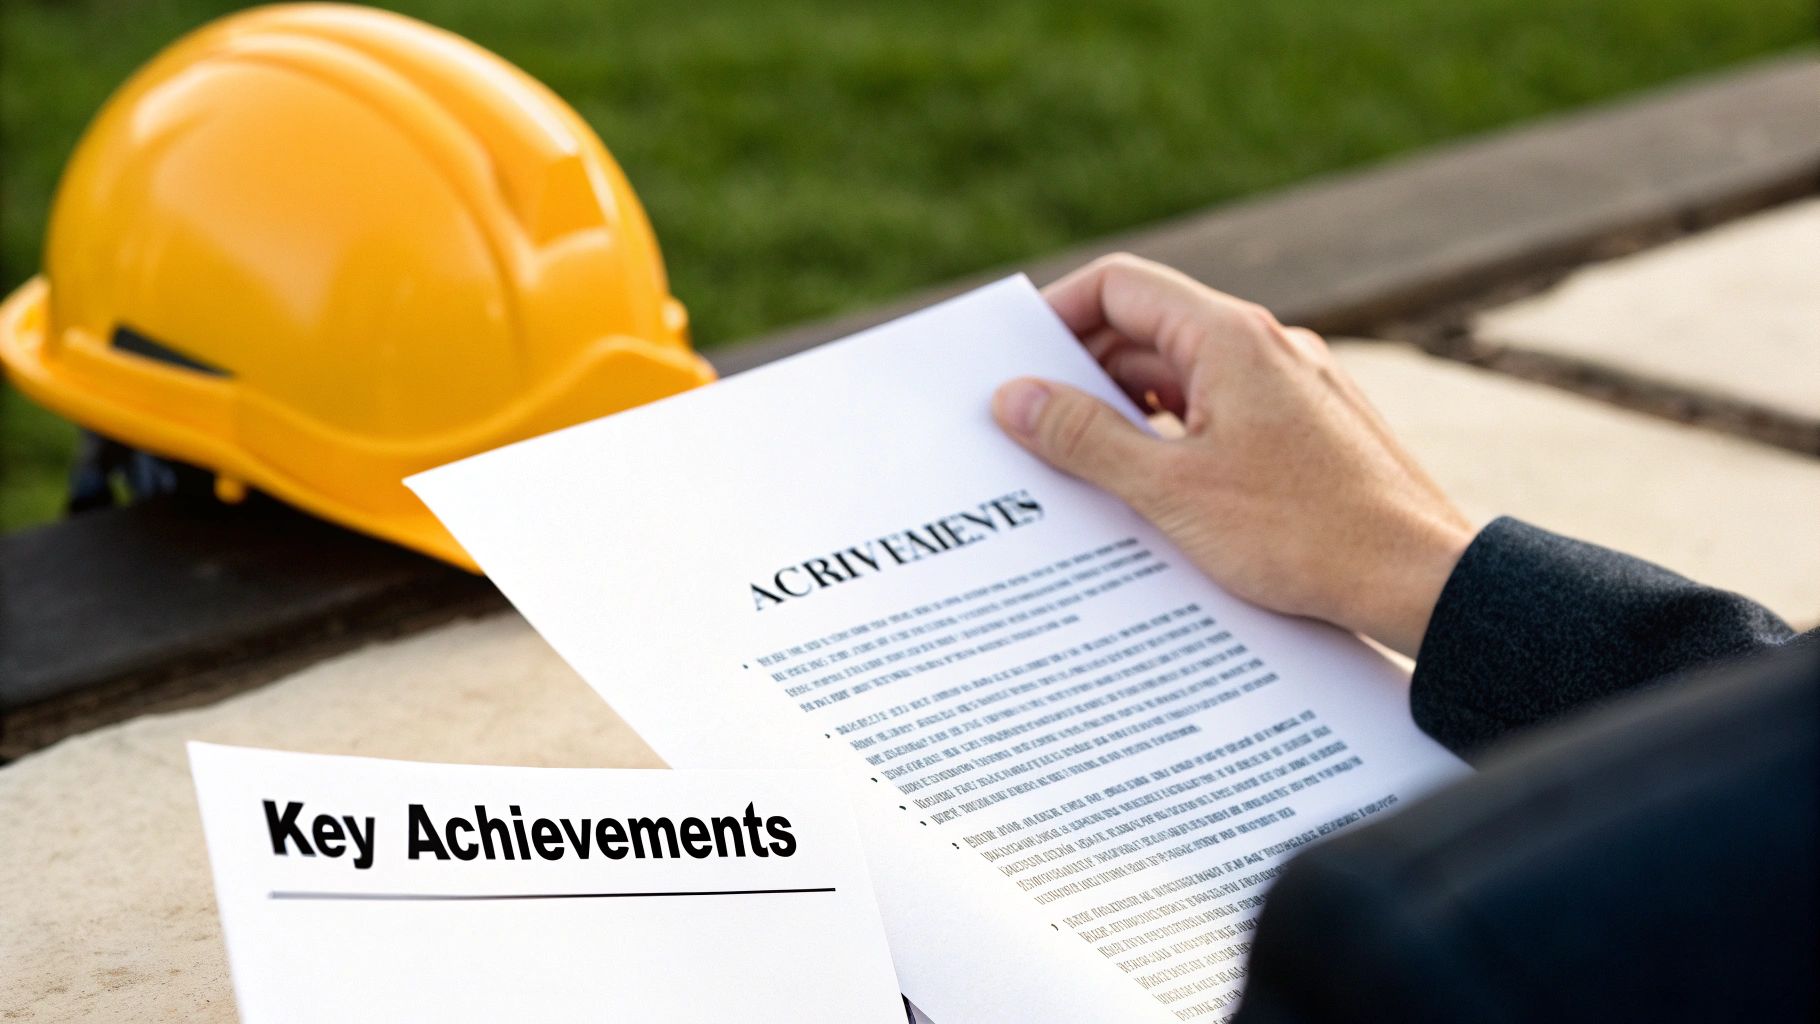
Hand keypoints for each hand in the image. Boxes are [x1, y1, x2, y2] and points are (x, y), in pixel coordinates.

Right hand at [993, 254, 1473, 656]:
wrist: (1420, 579)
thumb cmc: (1304, 533)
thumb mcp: (1170, 489)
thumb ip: (1085, 438)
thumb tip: (1014, 399)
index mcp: (1231, 337)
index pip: (1120, 284)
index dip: (1058, 314)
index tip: (1017, 363)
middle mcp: (1266, 346)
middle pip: (1148, 329)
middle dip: (1084, 374)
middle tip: (1033, 429)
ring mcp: (1291, 386)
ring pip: (1184, 376)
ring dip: (1128, 413)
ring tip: (1083, 472)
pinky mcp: (1307, 429)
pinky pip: (1221, 413)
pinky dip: (1175, 438)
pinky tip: (1154, 495)